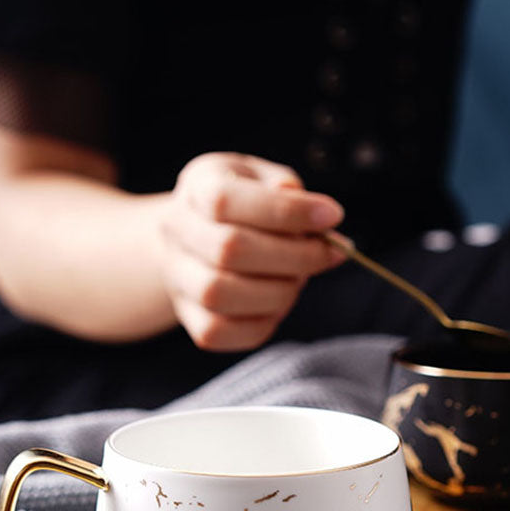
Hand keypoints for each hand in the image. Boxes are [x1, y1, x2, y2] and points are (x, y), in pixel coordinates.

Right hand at [157, 152, 344, 350]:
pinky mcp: (190, 319)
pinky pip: (220, 332)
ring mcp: (178, 278)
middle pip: (228, 250)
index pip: (228, 200)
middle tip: (328, 254)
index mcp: (198, 187)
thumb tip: (315, 214)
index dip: (286, 211)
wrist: (194, 240)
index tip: (332, 215)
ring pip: (221, 294)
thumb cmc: (241, 206)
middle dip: (294, 256)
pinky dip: (262, 322)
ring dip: (277, 291)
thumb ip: (286, 189)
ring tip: (299, 279)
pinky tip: (279, 303)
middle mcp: (177, 231)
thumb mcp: (261, 178)